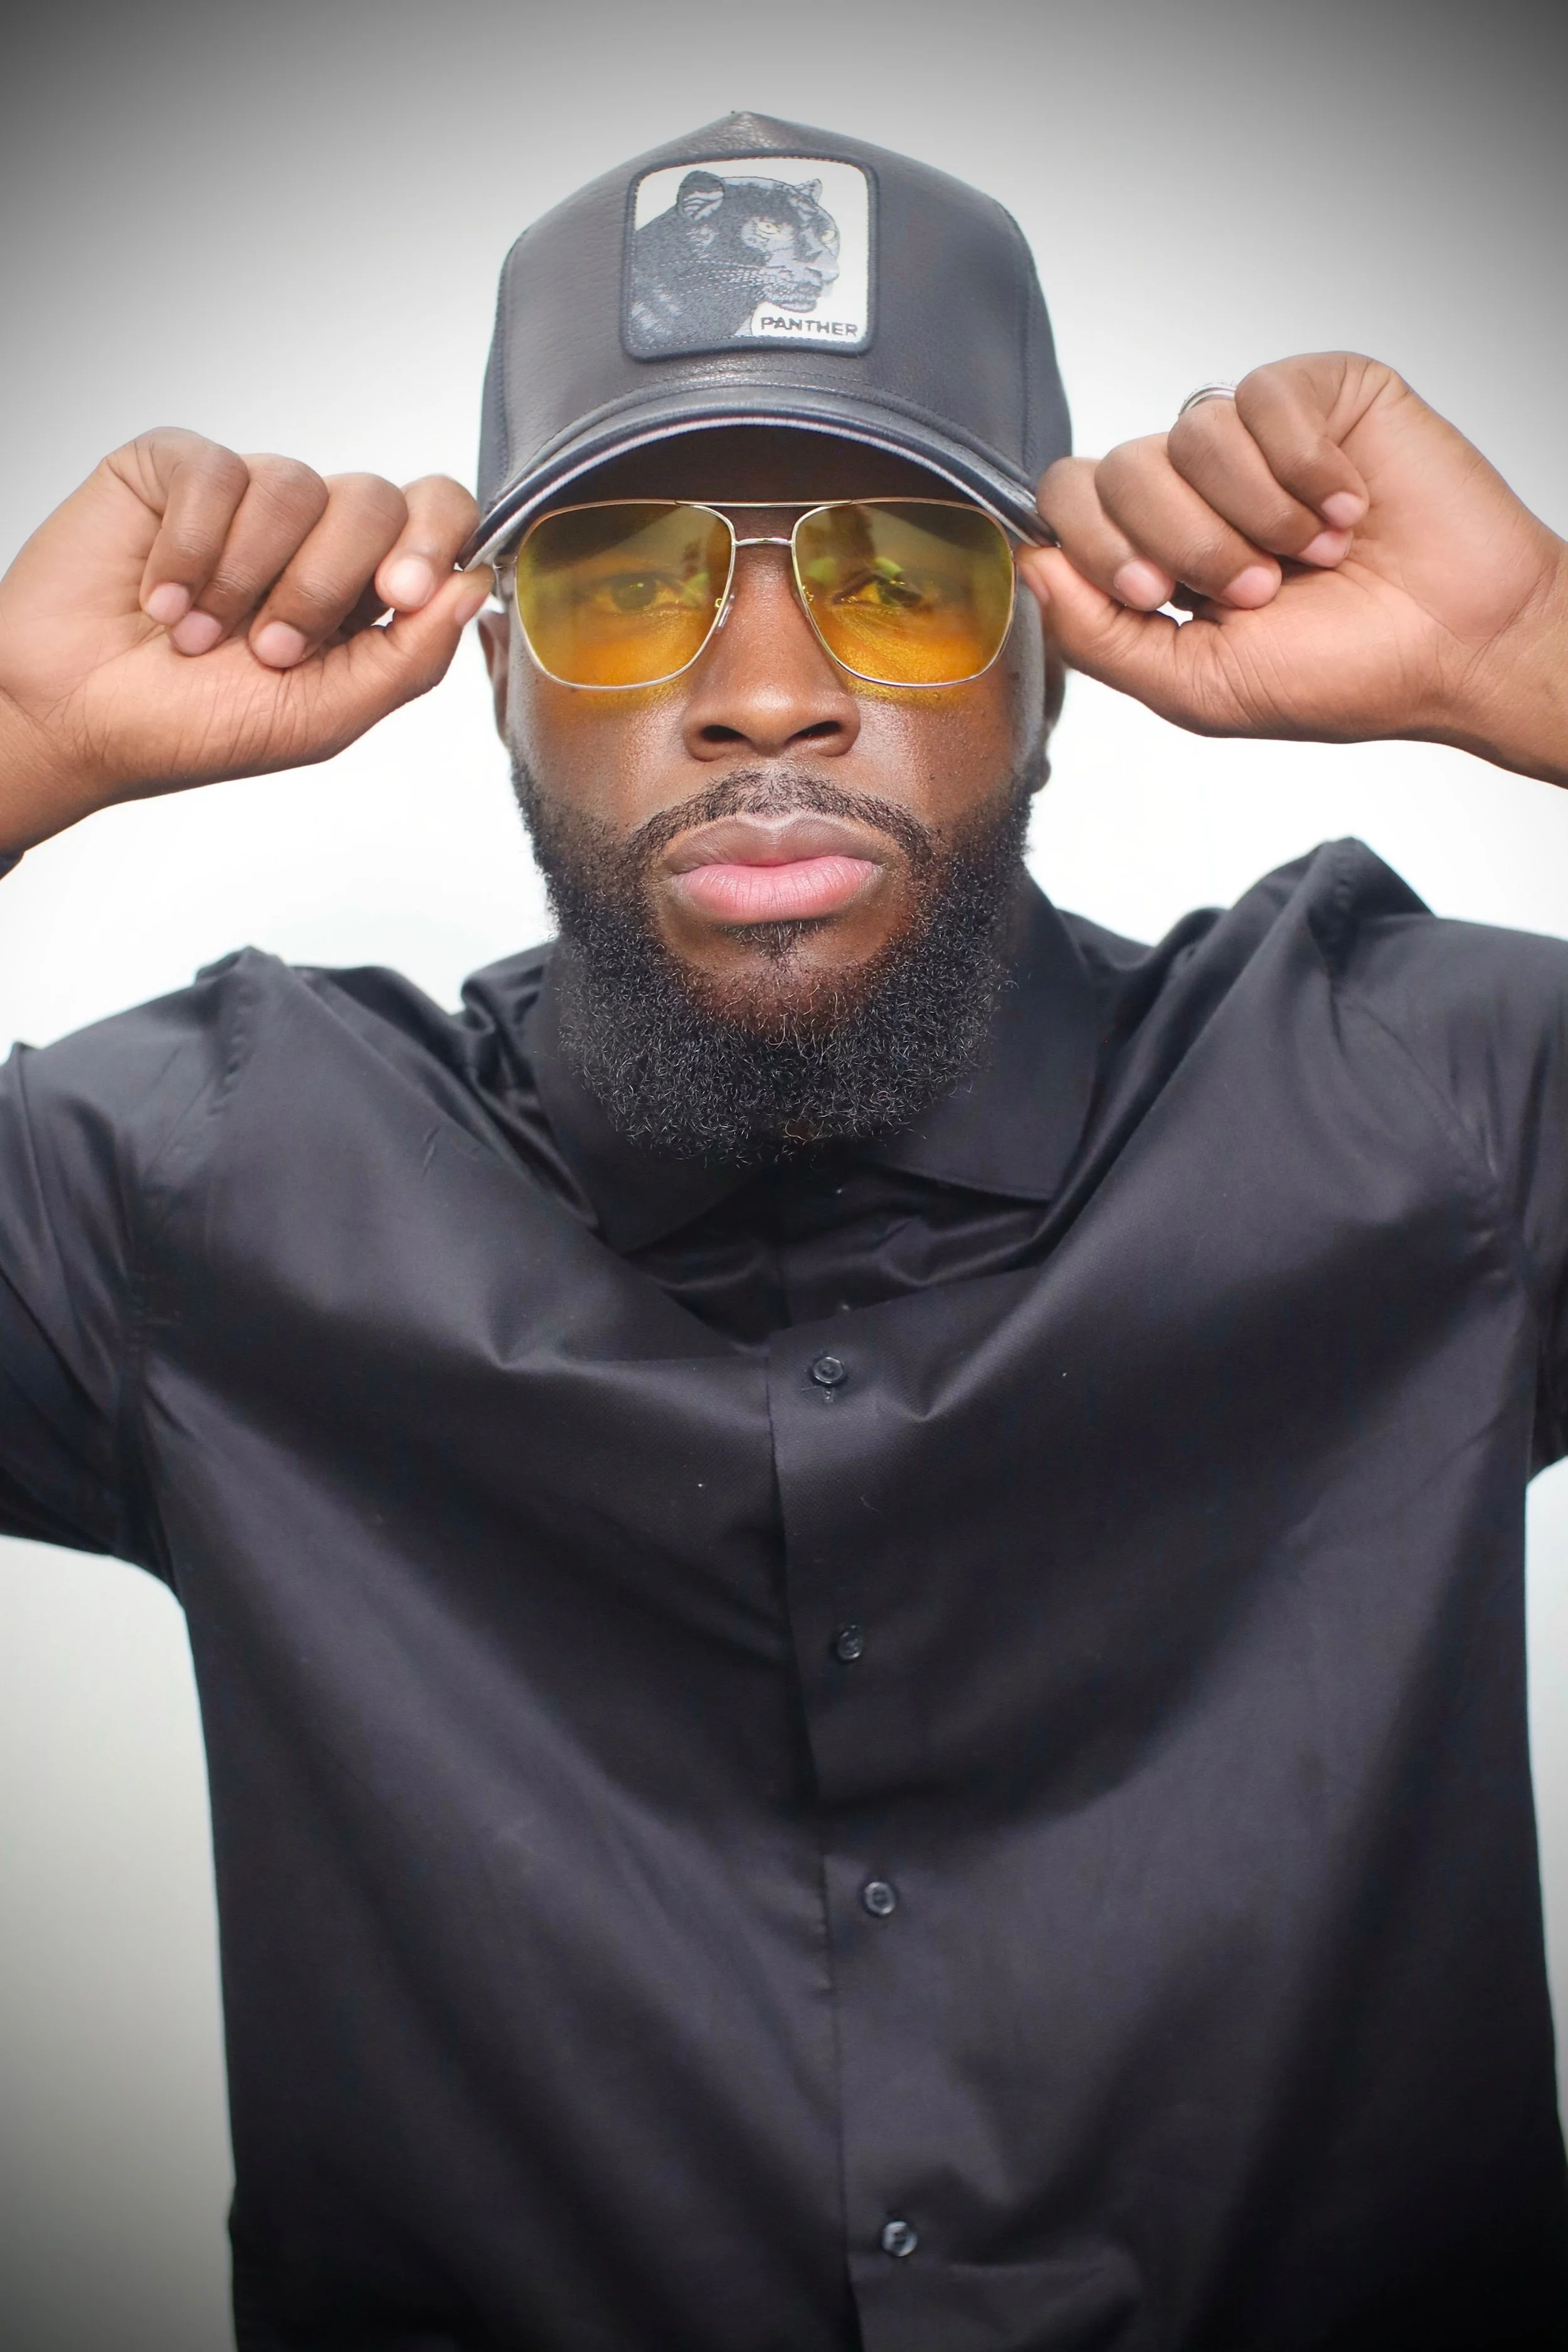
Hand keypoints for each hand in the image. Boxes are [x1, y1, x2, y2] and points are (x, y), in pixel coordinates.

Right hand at [0, 429, 489, 851]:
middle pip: (375, 500)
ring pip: (296, 485)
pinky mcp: (178, 470)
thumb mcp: (324, 716)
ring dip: (247, 578)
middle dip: (327, 583)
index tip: (399, 595)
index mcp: (363, 588)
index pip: (436, 516)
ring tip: (199, 635)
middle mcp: (314, 533)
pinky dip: (191, 547)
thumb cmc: (196, 728)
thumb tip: (474, 585)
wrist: (80, 722)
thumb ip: (411, 657)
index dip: (433, 539)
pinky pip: (218, 472)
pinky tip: (160, 595)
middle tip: (270, 648)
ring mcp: (248, 496)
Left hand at [1019, 355, 1567, 785]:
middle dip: (1183, 541)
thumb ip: (1098, 634)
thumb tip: (1029, 565)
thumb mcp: (1194, 685)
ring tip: (1313, 557)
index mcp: (1154, 551)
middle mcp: (1194, 486)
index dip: (1098, 544)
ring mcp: (1254, 437)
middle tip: (1257, 589)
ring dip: (1255, 513)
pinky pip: (1264, 397)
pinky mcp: (1318, 394)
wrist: (1455, 649)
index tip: (1160, 595)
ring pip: (1190, 430)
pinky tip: (1349, 510)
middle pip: (1117, 468)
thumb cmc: (1336, 676)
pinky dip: (1305, 467)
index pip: (1069, 504)